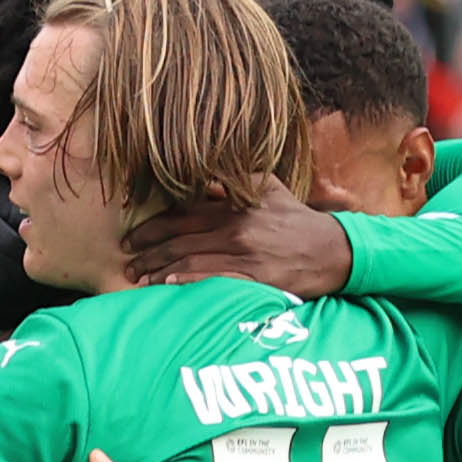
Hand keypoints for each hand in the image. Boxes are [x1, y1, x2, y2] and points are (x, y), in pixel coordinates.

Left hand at [124, 189, 353, 297]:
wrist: (334, 250)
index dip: (151, 228)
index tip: (131, 239)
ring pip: (191, 261)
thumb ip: (235, 179)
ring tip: (140, 282)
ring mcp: (246, 255)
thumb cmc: (298, 220)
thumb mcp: (269, 187)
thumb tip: (205, 175)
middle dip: (148, 253)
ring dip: (160, 272)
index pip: (181, 215)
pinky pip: (215, 280)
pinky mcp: (257, 279)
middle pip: (179, 240)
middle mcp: (235, 228)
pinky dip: (189, 282)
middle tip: (127, 264)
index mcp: (234, 206)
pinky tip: (170, 287)